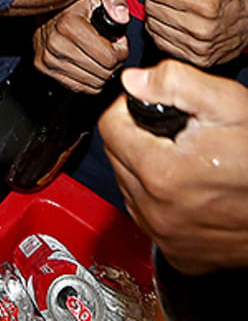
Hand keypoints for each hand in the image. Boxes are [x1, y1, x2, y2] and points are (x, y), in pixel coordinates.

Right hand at [32, 0, 129, 92]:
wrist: (48, 3)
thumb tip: (121, 16)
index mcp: (68, 25)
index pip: (109, 58)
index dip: (121, 50)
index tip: (116, 40)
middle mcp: (54, 43)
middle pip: (102, 73)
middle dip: (112, 62)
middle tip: (108, 46)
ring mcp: (47, 57)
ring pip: (91, 83)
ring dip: (100, 71)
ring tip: (97, 53)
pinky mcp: (43, 67)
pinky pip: (77, 86)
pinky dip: (87, 78)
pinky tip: (87, 61)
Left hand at [101, 61, 247, 274]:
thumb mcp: (226, 103)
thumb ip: (173, 81)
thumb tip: (132, 81)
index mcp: (159, 172)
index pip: (109, 126)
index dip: (127, 108)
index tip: (150, 106)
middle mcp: (156, 211)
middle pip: (117, 157)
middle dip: (136, 138)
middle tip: (171, 133)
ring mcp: (168, 237)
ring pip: (130, 188)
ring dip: (145, 170)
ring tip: (181, 159)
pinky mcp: (181, 255)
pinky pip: (150, 219)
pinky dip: (160, 201)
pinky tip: (186, 188)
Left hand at [145, 0, 247, 66]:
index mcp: (205, 4)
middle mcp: (201, 29)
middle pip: (151, 7)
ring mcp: (198, 46)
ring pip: (153, 25)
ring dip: (157, 13)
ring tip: (171, 5)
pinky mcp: (195, 58)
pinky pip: (160, 41)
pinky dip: (162, 30)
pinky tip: (174, 20)